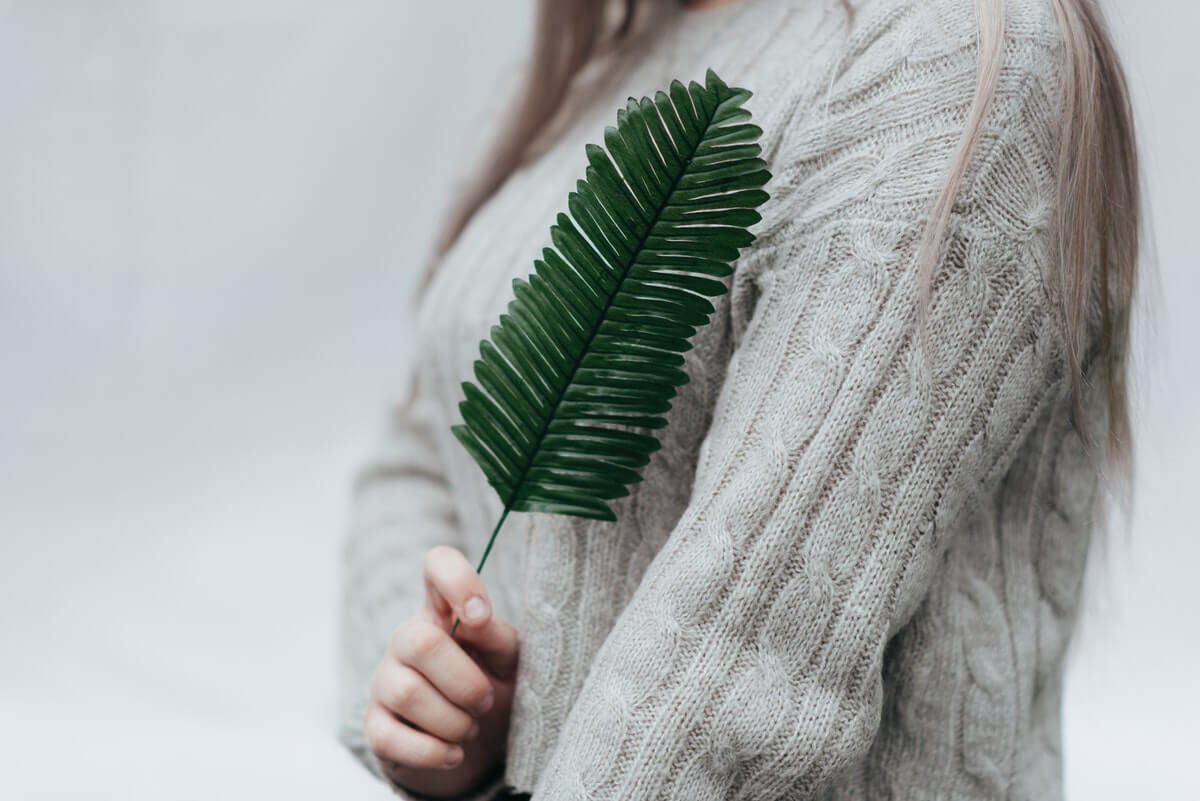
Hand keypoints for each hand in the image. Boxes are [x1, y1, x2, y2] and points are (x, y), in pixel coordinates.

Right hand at [363, 545, 518, 798]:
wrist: (481, 744)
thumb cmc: (494, 685)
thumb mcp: (509, 660)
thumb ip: (497, 636)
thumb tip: (476, 620)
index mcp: (444, 610)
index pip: (438, 565)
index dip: (458, 581)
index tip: (480, 616)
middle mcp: (407, 638)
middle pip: (422, 642)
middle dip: (466, 682)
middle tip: (486, 700)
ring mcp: (385, 680)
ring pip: (408, 693)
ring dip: (454, 721)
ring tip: (469, 727)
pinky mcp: (375, 725)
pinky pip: (390, 737)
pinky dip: (432, 751)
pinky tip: (454, 753)